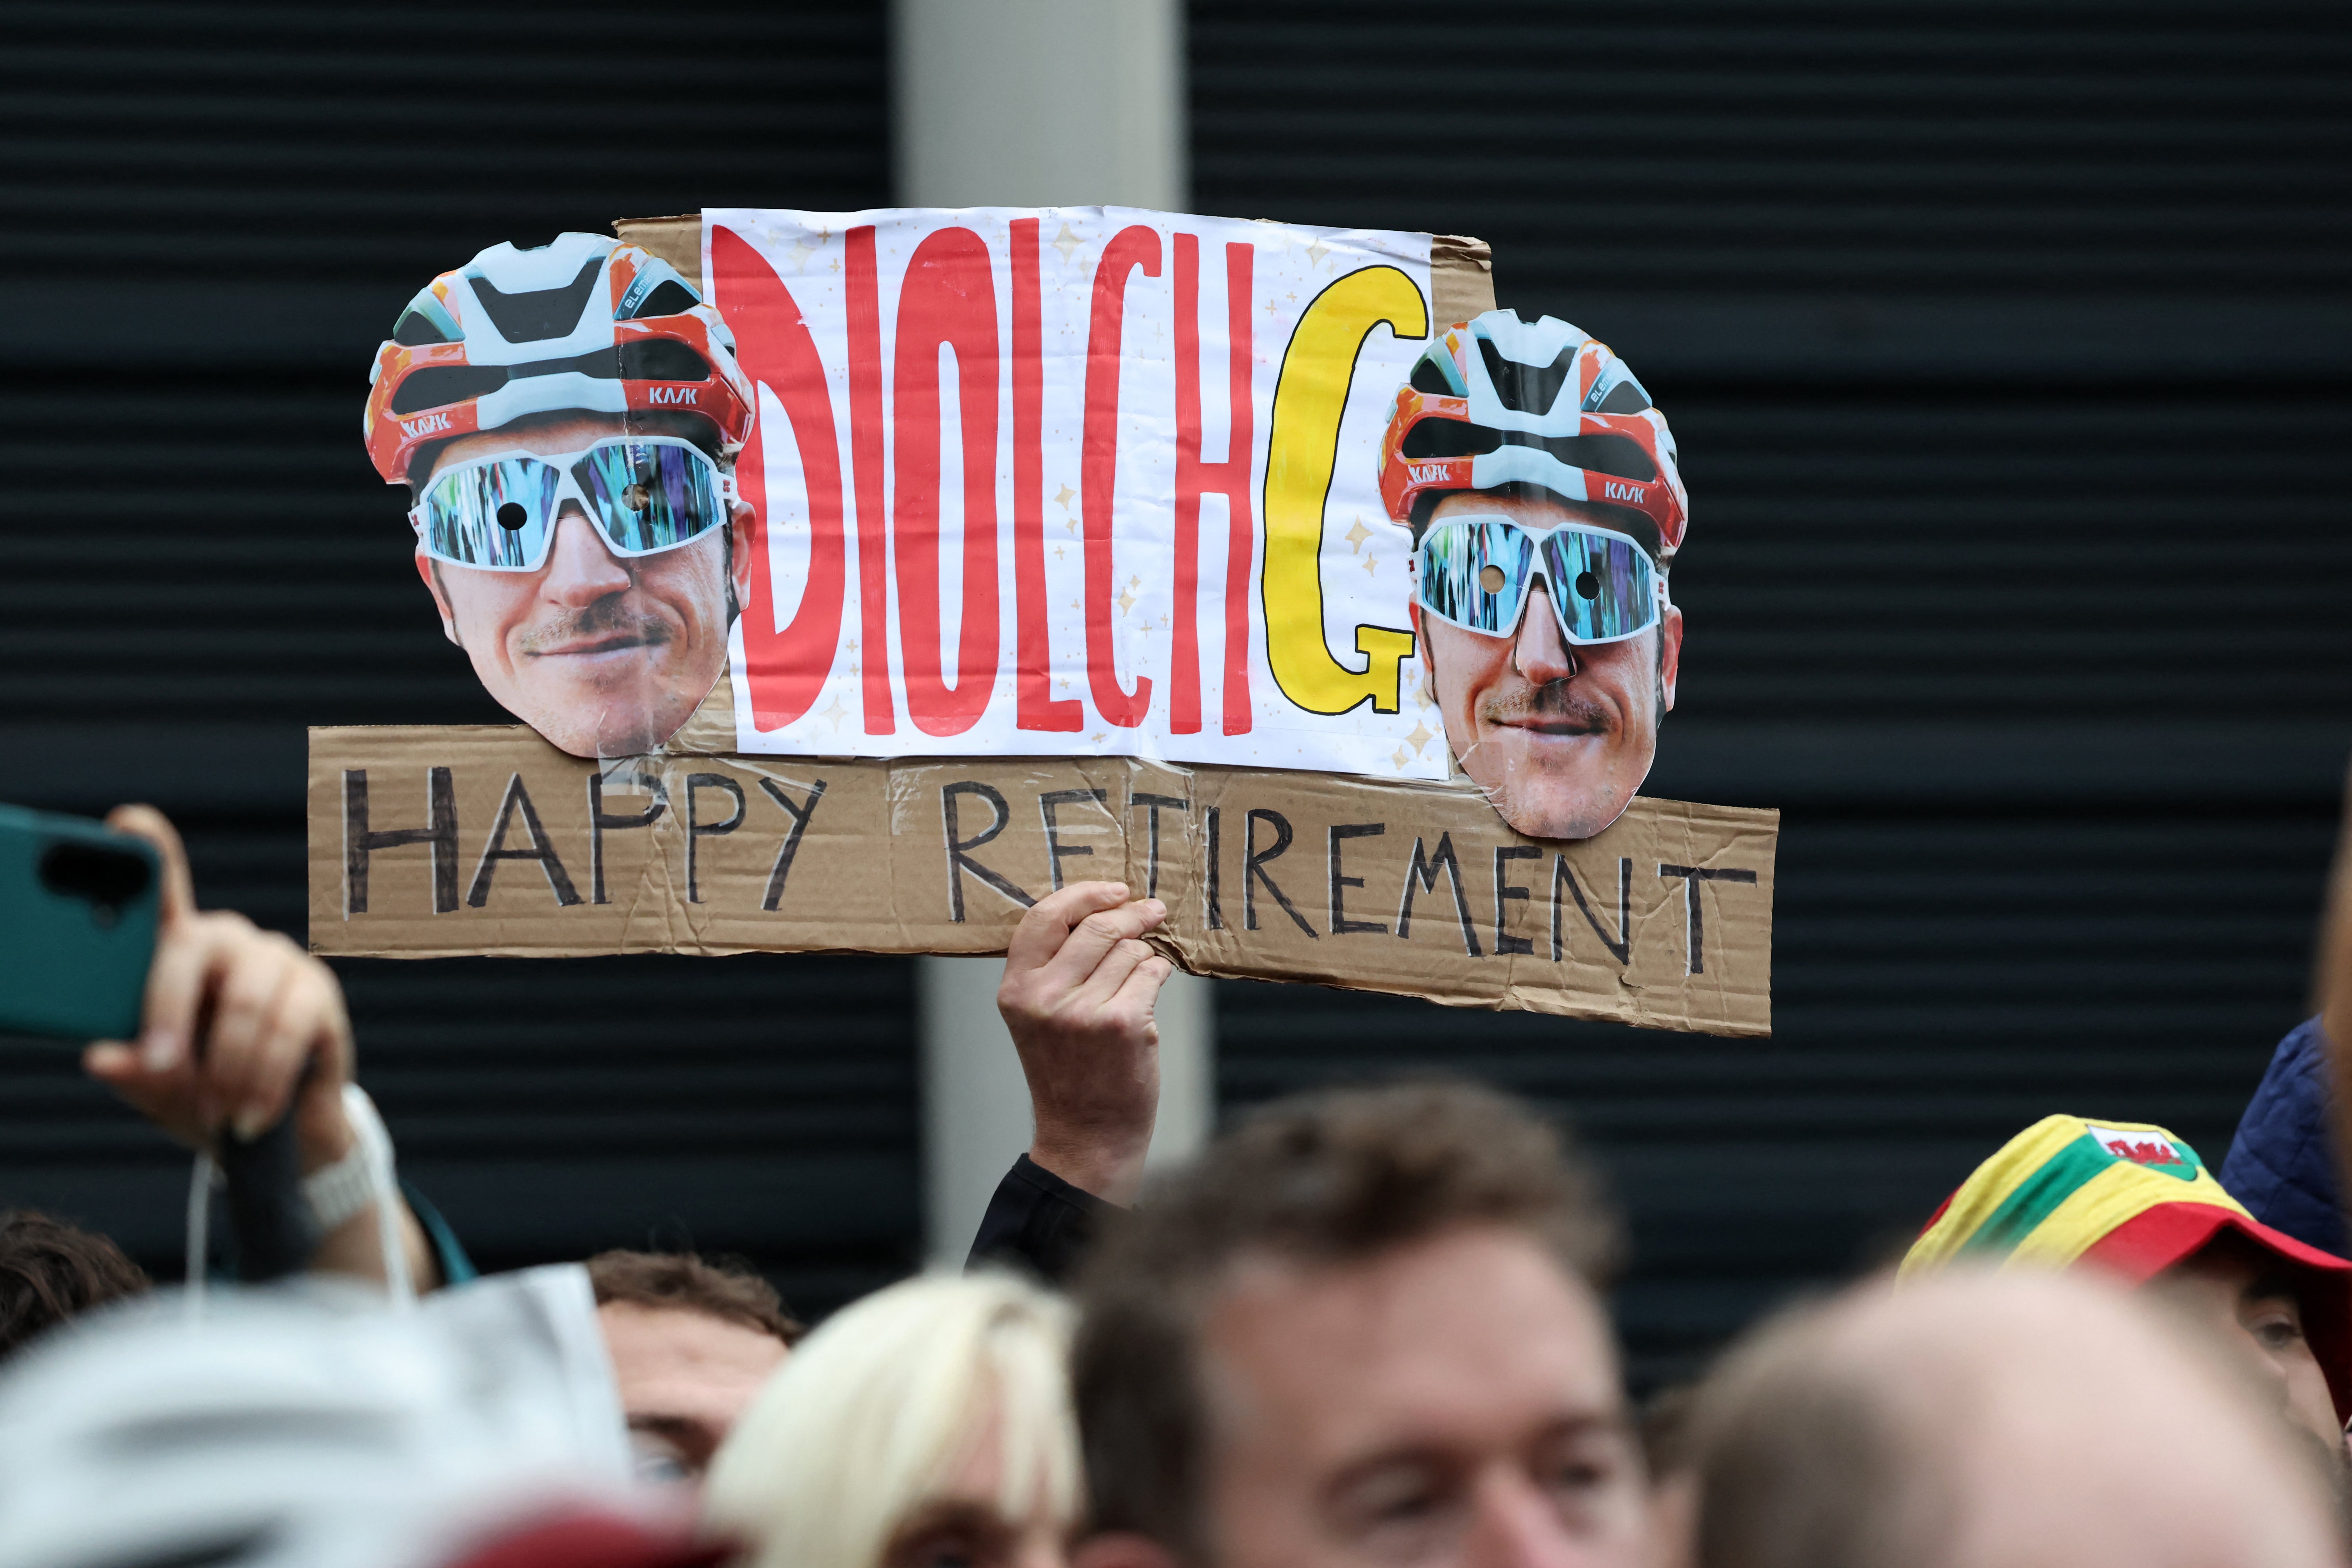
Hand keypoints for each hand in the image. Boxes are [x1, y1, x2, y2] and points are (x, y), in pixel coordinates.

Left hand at [81, 806, 356, 1170]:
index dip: (148, 852)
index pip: (160, 890)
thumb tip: (101, 1057)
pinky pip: (288, 1031)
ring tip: (216, 1111)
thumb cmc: (201, 1092)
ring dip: (226, 1068)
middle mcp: (228, 942)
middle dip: (169, 1012)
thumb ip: (133, 1070)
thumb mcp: (157, 1087)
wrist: (271, 1126)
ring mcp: (279, 961)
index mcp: (177, 951)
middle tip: (161, 1067)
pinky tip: (251, 1115)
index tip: (127, 821)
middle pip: (192, 950)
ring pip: (243, 1003)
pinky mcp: (319, 993)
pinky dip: (264, 1082)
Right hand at [997, 881, 1173, 1204]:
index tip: (1114, 889)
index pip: (1044, 916)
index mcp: (1015, 989)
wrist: (1086, 1135)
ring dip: (1144, 957)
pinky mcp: (1122, 1023)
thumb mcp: (1038, 1016)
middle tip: (1153, 910)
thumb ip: (1053, 966)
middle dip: (1132, 913)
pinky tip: (1147, 998)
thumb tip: (1099, 908)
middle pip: (1097, 926)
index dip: (1084, 894)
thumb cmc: (1069, 1071)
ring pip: (1130, 951)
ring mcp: (1083, 1011)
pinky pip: (1152, 973)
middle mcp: (1043, 997)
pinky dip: (1158, 976)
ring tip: (1136, 984)